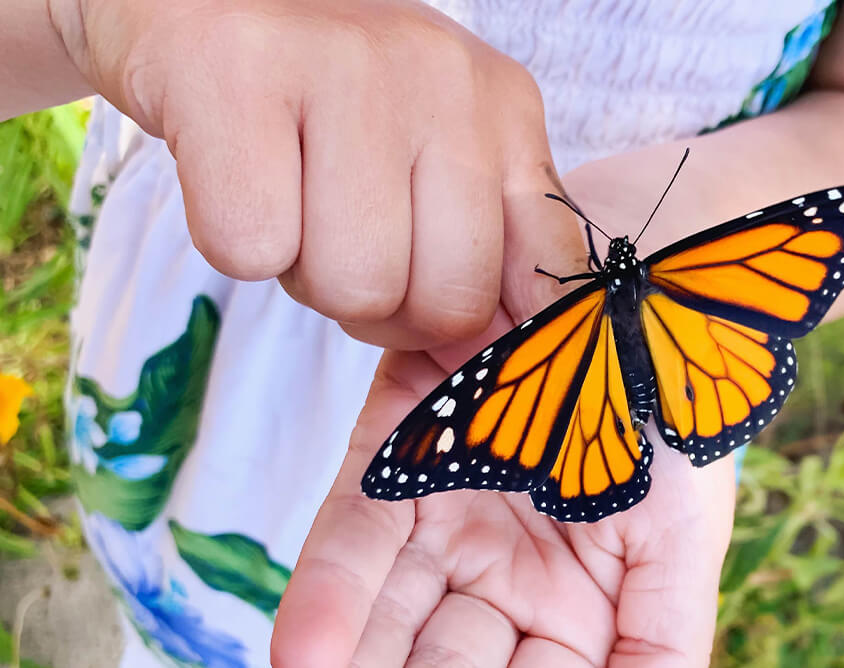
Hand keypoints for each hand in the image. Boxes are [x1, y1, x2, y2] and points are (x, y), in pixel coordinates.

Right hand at [52, 0, 584, 348]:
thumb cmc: (320, 96)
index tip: (436, 332)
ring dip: (305, 275)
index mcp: (504, 107)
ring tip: (288, 199)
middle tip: (340, 243)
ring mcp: (347, 67)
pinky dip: (232, 242)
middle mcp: (444, 77)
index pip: (548, 268)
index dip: (487, 331)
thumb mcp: (433, 152)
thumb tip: (499, 361)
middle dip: (383, 310)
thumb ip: (484, 242)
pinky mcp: (236, 75)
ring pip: (354, 286)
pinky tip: (236, 175)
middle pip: (448, 300)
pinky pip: (253, 249)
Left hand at [270, 161, 738, 667]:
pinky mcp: (395, 453)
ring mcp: (445, 517)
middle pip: (442, 667)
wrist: (649, 283)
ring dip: (358, 666)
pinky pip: (354, 535)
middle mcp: (499, 577)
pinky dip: (329, 596)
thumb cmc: (681, 412)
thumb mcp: (685, 537)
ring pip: (387, 621)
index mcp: (572, 611)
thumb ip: (658, 643)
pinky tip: (306, 654)